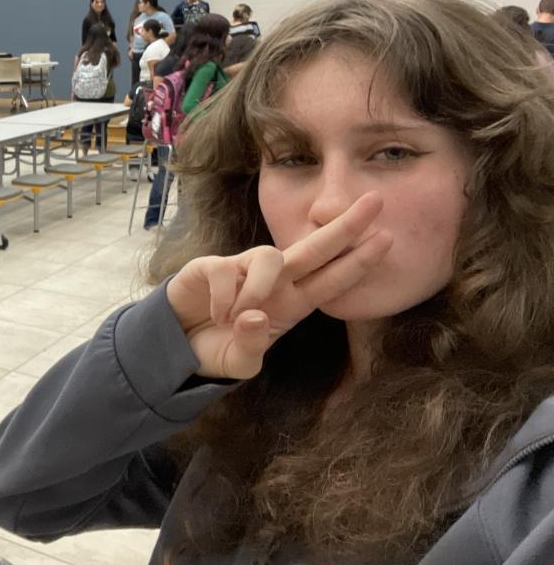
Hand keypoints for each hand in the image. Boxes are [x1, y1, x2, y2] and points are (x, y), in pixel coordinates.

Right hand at [165, 192, 391, 379]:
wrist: (176, 344)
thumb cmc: (217, 347)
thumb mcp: (239, 363)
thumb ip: (252, 346)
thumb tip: (254, 316)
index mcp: (292, 305)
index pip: (332, 280)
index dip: (359, 261)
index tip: (388, 239)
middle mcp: (275, 282)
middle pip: (315, 248)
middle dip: (346, 226)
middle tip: (376, 201)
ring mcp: (243, 270)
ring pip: (270, 257)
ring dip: (260, 288)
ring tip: (238, 316)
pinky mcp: (212, 266)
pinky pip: (226, 272)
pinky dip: (224, 298)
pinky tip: (216, 315)